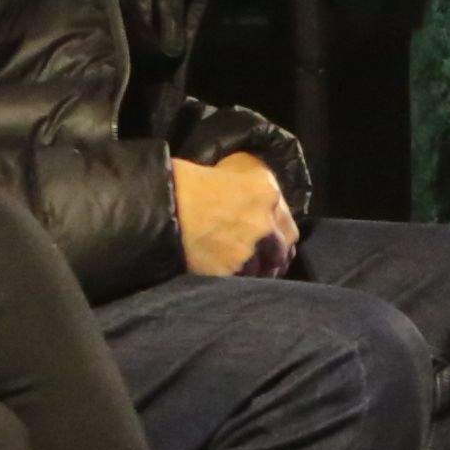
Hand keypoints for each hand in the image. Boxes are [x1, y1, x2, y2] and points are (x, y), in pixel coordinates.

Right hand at [174, 150, 298, 277]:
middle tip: (268, 260)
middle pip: (284, 248)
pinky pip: (245, 281)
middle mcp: (265, 221)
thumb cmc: (190, 182)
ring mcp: (250, 249)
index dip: (279, 232)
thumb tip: (264, 201)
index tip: (274, 239)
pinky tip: (232, 277)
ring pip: (266, 268)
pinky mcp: (233, 271)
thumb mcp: (230, 167)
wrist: (161, 205)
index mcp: (266, 192)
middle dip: (276, 254)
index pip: (288, 222)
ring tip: (247, 269)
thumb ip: (254, 184)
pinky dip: (240, 280)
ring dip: (259, 269)